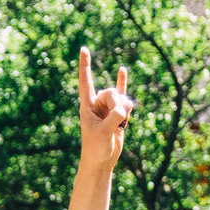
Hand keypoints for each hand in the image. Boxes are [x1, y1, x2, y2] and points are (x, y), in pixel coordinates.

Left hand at [78, 47, 132, 170]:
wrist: (101, 160)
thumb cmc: (96, 148)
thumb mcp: (103, 133)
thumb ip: (114, 118)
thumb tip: (126, 107)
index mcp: (87, 106)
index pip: (85, 81)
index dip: (85, 65)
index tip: (84, 48)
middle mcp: (96, 104)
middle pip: (111, 93)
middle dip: (117, 105)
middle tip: (117, 121)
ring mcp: (107, 108)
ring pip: (121, 98)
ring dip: (125, 111)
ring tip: (120, 125)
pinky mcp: (117, 113)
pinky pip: (122, 95)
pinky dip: (122, 83)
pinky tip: (122, 70)